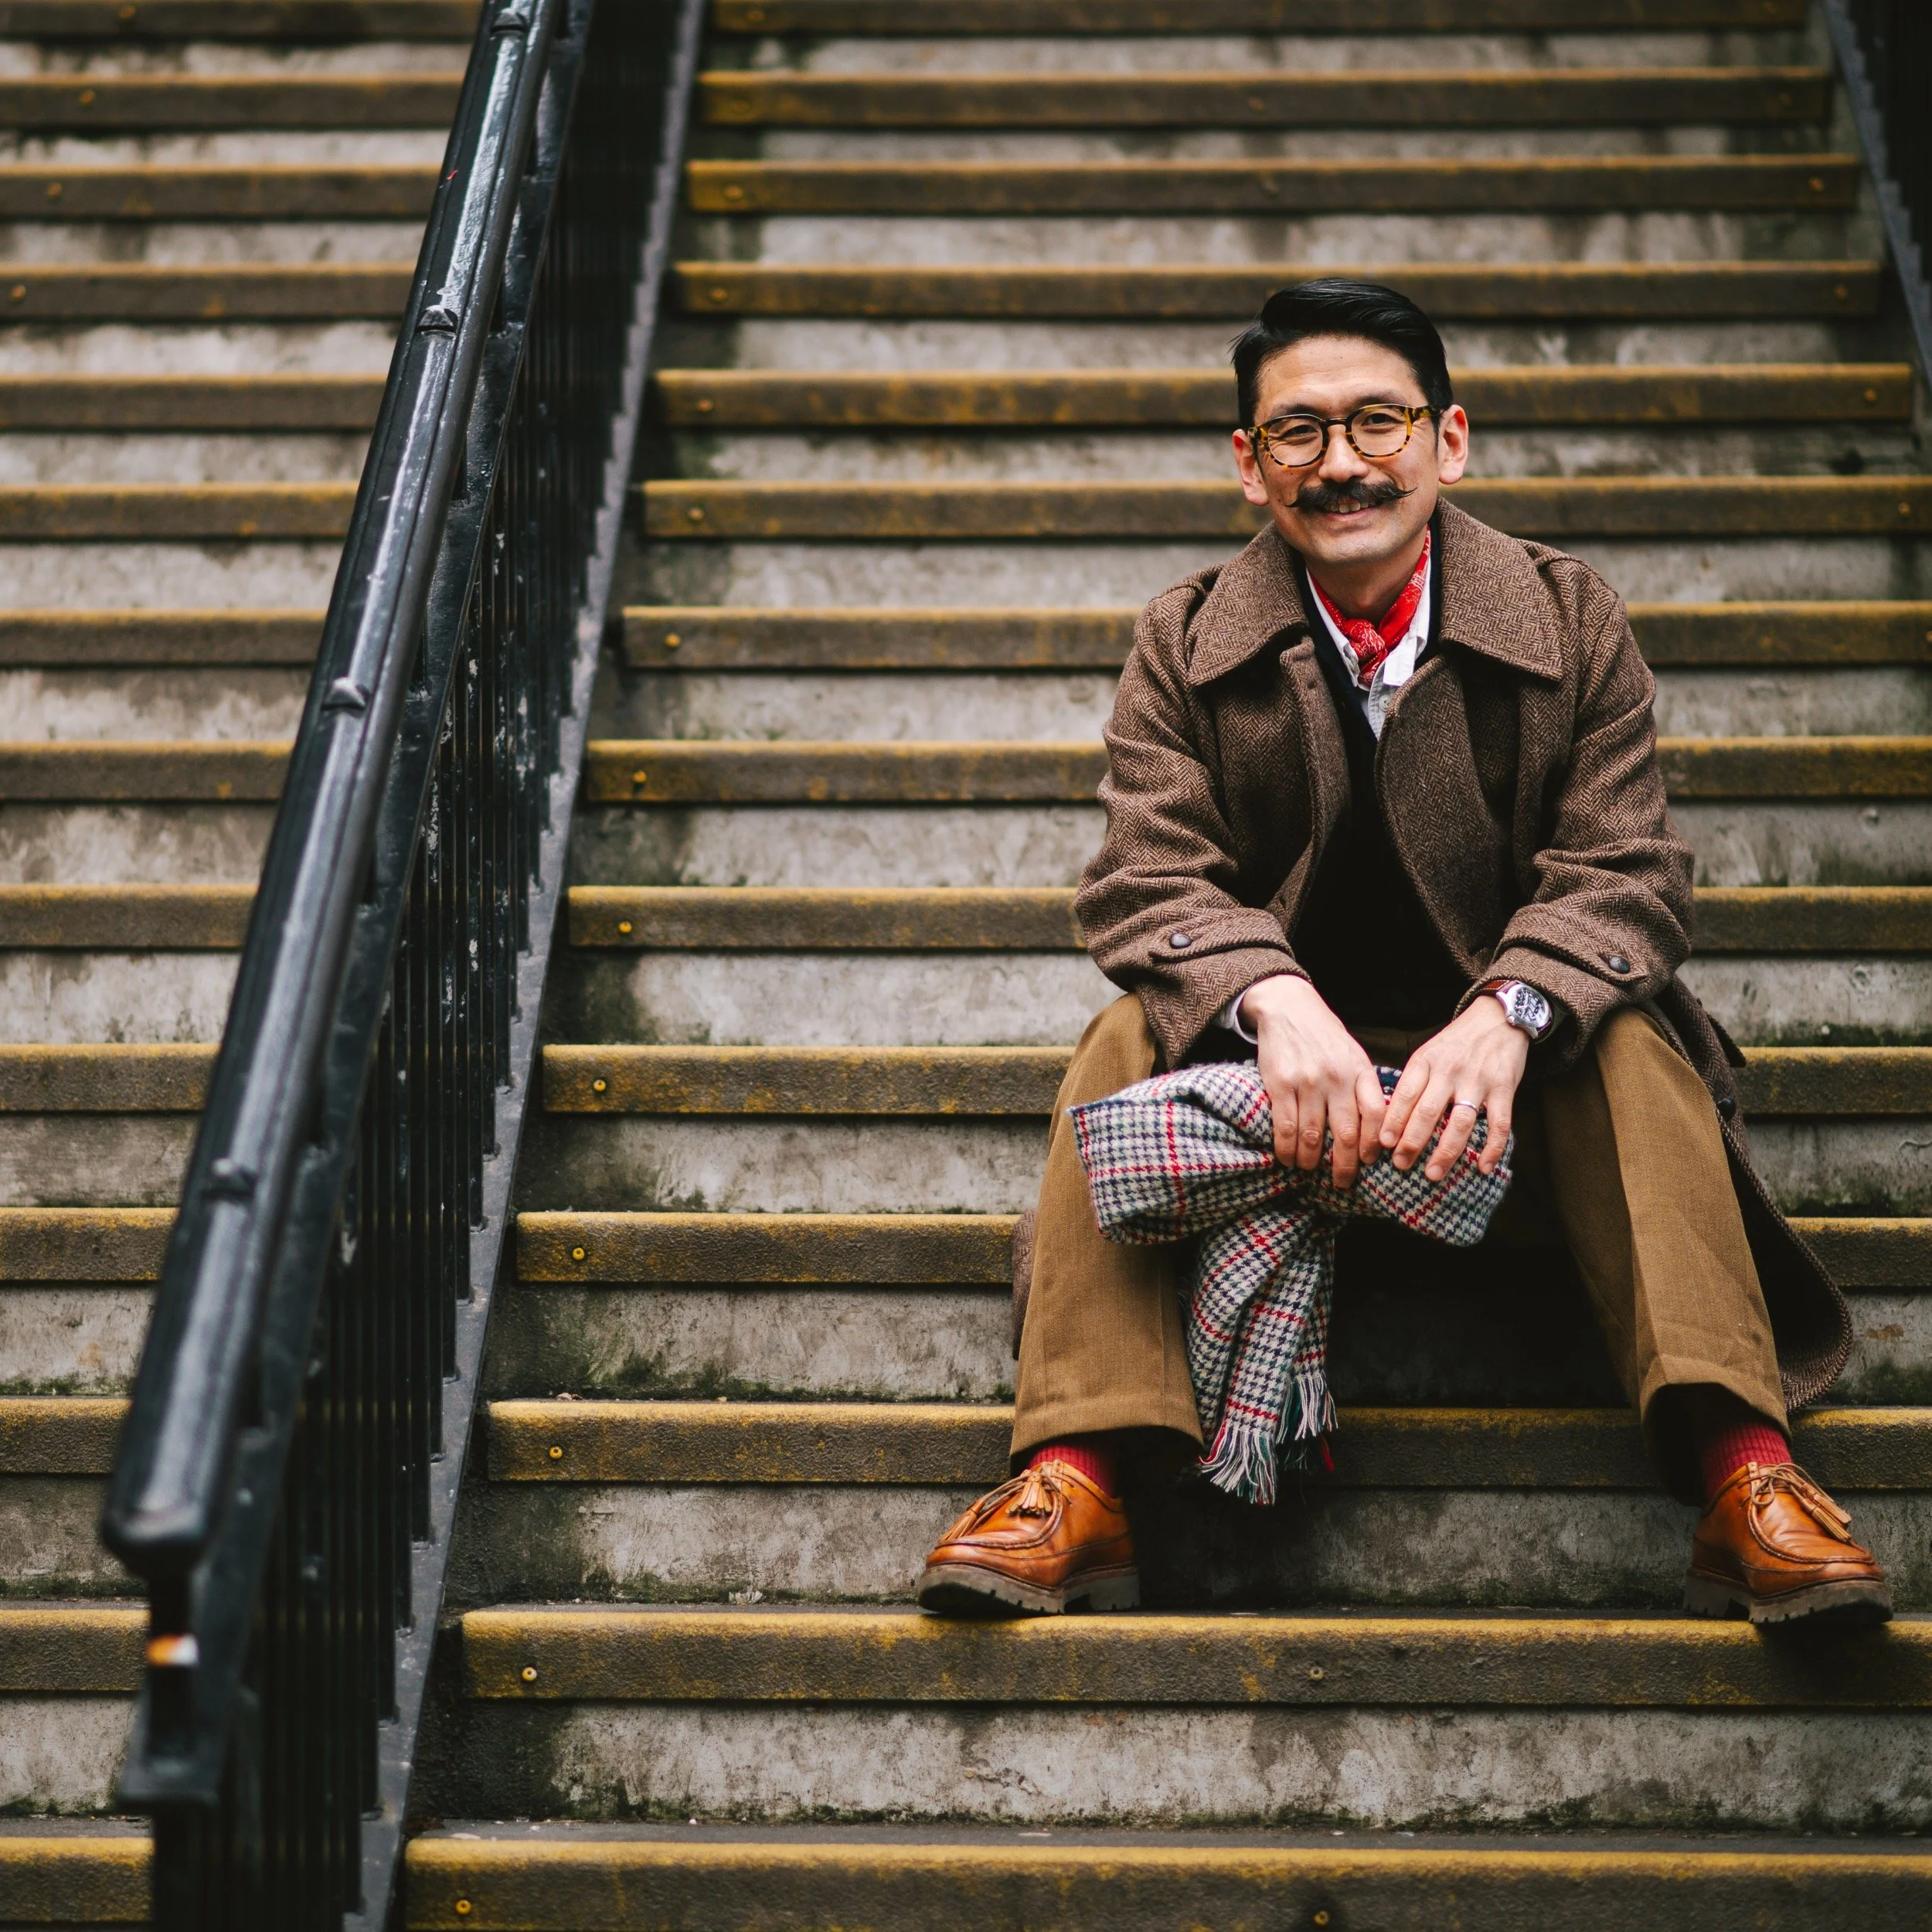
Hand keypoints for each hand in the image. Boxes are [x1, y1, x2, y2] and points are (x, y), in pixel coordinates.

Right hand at [1241, 974, 1386, 1188]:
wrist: (1288, 1007)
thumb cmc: (1324, 1036)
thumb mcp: (1353, 1055)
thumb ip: (1364, 1087)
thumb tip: (1379, 1129)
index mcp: (1359, 1071)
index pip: (1375, 1115)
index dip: (1373, 1145)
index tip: (1369, 1162)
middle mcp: (1336, 1078)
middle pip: (1345, 1134)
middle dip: (1343, 1166)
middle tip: (1341, 1183)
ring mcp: (1307, 1081)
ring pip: (1311, 1136)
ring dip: (1310, 1162)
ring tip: (1309, 1171)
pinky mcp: (1280, 1084)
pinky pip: (1285, 1127)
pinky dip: (1286, 1150)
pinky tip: (1287, 1159)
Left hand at [1380, 996, 1527, 1181]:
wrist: (1497, 1018)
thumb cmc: (1456, 1042)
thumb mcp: (1428, 1052)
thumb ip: (1413, 1080)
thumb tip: (1391, 1117)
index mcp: (1426, 1061)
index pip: (1405, 1095)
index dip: (1393, 1121)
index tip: (1382, 1143)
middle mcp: (1450, 1071)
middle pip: (1428, 1111)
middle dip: (1412, 1141)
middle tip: (1400, 1164)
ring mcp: (1478, 1081)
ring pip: (1460, 1122)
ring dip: (1446, 1151)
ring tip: (1433, 1173)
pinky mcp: (1503, 1088)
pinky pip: (1499, 1123)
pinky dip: (1493, 1148)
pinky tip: (1483, 1168)